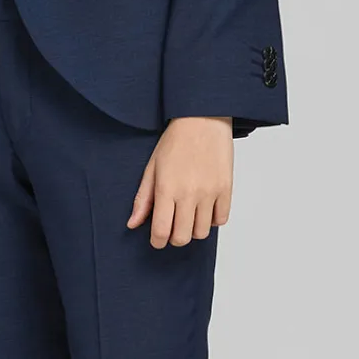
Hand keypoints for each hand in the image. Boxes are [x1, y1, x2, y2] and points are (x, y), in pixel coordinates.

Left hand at [126, 116, 232, 247]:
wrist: (202, 118)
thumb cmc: (175, 140)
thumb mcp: (152, 166)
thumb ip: (143, 198)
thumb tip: (132, 224)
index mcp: (166, 188)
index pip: (161, 231)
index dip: (157, 241)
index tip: (157, 239)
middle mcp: (189, 193)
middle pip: (182, 238)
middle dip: (174, 237)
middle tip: (172, 225)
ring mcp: (209, 192)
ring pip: (201, 232)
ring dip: (193, 228)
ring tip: (189, 212)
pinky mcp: (226, 188)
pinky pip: (221, 220)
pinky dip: (212, 218)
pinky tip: (205, 206)